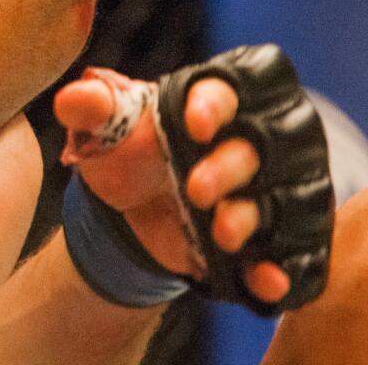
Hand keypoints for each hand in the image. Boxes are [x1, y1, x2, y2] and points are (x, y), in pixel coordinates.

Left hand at [55, 50, 328, 308]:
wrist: (128, 209)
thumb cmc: (124, 150)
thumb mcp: (100, 128)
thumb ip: (88, 107)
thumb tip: (74, 98)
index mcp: (211, 101)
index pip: (232, 87)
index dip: (217, 104)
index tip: (192, 124)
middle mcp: (251, 140)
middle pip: (264, 144)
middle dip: (234, 165)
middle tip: (195, 188)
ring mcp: (265, 190)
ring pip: (282, 197)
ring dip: (253, 215)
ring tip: (222, 232)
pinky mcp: (268, 238)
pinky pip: (293, 254)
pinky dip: (281, 269)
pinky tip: (265, 280)